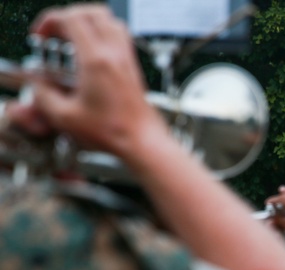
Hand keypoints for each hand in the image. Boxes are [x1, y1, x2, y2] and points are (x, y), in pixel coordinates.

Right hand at [26, 5, 168, 155]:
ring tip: (73, 37)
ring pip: (110, 20)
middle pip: (92, 13)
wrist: (143, 142)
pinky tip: (93, 50)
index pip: (72, 19)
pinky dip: (104, 33)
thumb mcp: (65, 118)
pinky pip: (121, 37)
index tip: (42, 35)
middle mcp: (115, 55)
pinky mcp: (134, 68)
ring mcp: (127, 59)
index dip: (51, 21)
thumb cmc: (115, 132)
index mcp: (96, 60)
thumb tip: (40, 85)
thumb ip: (44, 97)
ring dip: (88, 21)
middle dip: (68, 17)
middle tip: (56, 33)